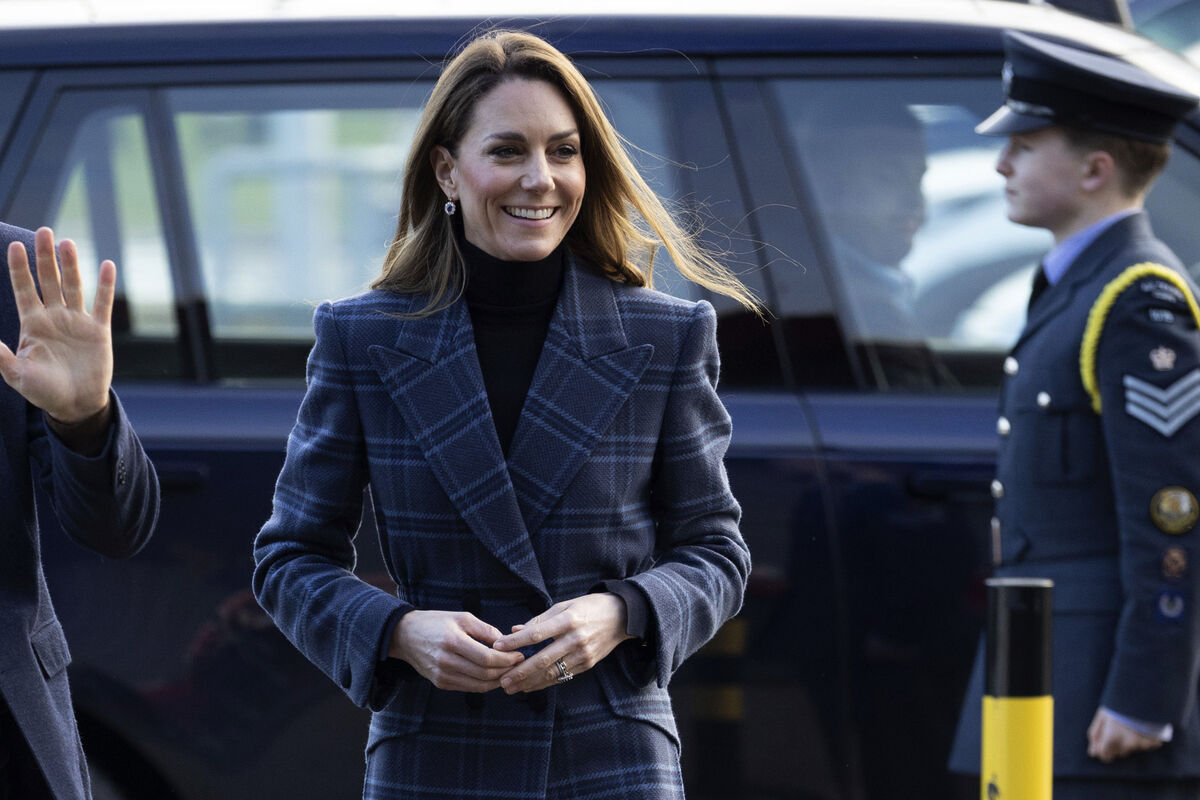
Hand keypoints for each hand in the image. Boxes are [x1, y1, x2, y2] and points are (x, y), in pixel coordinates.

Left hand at [0, 228, 113, 426]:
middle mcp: (54, 317)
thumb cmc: (42, 391)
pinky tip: (107, 266)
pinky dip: (105, 286)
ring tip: (67, 243)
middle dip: (45, 257)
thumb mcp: (15, 374)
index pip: (24, 289)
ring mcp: (77, 322)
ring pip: (74, 286)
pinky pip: (102, 304)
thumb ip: (0, 355)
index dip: (19, 268)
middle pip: (49, 280)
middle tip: (44, 231)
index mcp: (32, 324)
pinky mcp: (98, 331)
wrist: (75, 405)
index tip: (15, 246)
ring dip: (71, 265)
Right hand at [389, 610, 523, 692]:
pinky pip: (469, 687)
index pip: (487, 658)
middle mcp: (447, 662)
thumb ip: (486, 630)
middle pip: (485, 674)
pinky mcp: (441, 683)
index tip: (519, 655)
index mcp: (453, 642)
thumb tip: (506, 643)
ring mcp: (443, 676)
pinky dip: (484, 684)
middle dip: (506, 670)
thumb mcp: (462, 617)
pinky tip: (494, 676)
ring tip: (509, 671)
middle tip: (519, 664)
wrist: (405, 635)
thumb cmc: (436, 622)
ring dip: (498, 680)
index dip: (507, 660)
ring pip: (479, 685)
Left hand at [492, 593, 629, 693]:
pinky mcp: (588, 664)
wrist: (621, 616)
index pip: (537, 633)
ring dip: (530, 682)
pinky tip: (530, 686)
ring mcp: (583, 654)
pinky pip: (563, 676)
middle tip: (502, 680)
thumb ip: (540, 620)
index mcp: (568, 619)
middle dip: (520, 672)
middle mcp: (576, 638)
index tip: (498, 647)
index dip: (516, 642)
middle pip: (543, 659)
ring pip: (552, 672)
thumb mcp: (564, 605)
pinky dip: (545, 682)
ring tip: (512, 687)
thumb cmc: (588, 607)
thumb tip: (515, 631)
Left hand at [1087, 707, 1164, 762]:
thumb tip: (1092, 752)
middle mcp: (1128, 744)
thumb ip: (1095, 736)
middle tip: (1118, 728)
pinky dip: (1144, 738)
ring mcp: (1143, 744)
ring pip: (1133, 748)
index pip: (1105, 757)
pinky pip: (1146, 745)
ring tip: (1131, 724)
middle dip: (1117, 744)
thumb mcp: (1101, 717)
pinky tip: (1142, 726)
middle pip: (1119, 752)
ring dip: (1131, 740)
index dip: (1103, 751)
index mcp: (1112, 738)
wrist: (1143, 693)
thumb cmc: (1118, 704)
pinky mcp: (1155, 741)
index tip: (1104, 744)